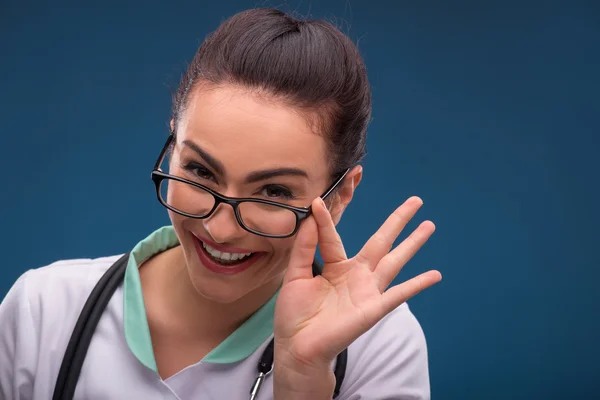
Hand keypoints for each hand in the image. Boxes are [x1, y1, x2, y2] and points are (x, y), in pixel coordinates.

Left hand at [274, 196, 441, 369]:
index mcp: (335, 267)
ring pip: (394, 260)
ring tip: (429, 225)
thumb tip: (310, 218)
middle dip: (398, 221)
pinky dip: (418, 284)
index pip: (333, 237)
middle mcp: (355, 275)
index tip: (318, 201)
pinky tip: (435, 275)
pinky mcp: (373, 308)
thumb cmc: (295, 315)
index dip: (326, 220)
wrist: (297, 348)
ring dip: (413, 243)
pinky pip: (399, 293)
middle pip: (381, 241)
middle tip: (416, 201)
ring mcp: (367, 290)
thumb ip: (304, 248)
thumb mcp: (295, 276)